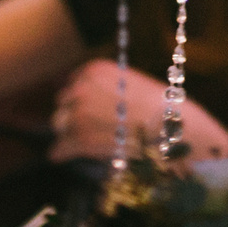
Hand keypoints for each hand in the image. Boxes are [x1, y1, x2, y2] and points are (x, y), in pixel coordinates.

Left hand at [47, 59, 227, 162]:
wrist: (170, 127)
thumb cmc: (158, 106)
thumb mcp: (129, 82)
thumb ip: (105, 86)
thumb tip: (89, 102)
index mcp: (94, 70)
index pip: (72, 83)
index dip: (81, 98)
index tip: (90, 109)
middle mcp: (82, 88)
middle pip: (63, 104)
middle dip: (73, 115)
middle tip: (91, 128)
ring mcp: (78, 114)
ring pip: (59, 126)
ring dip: (68, 134)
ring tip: (85, 142)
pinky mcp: (78, 141)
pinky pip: (58, 149)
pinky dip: (63, 154)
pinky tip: (69, 156)